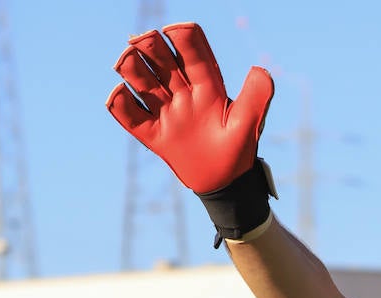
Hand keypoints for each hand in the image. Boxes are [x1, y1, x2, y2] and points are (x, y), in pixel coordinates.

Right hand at [106, 22, 273, 193]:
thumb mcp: (249, 125)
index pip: (194, 56)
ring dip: (132, 68)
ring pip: (143, 83)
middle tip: (140, 40)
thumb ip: (255, 98)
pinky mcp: (154, 135)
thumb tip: (261, 69)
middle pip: (163, 62)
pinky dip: (121, 104)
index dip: (183, 39)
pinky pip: (131, 117)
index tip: (174, 29)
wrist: (224, 185)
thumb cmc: (238, 153)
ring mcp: (167, 114)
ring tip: (126, 61)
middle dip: (150, 47)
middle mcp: (184, 96)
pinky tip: (119, 94)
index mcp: (208, 90)